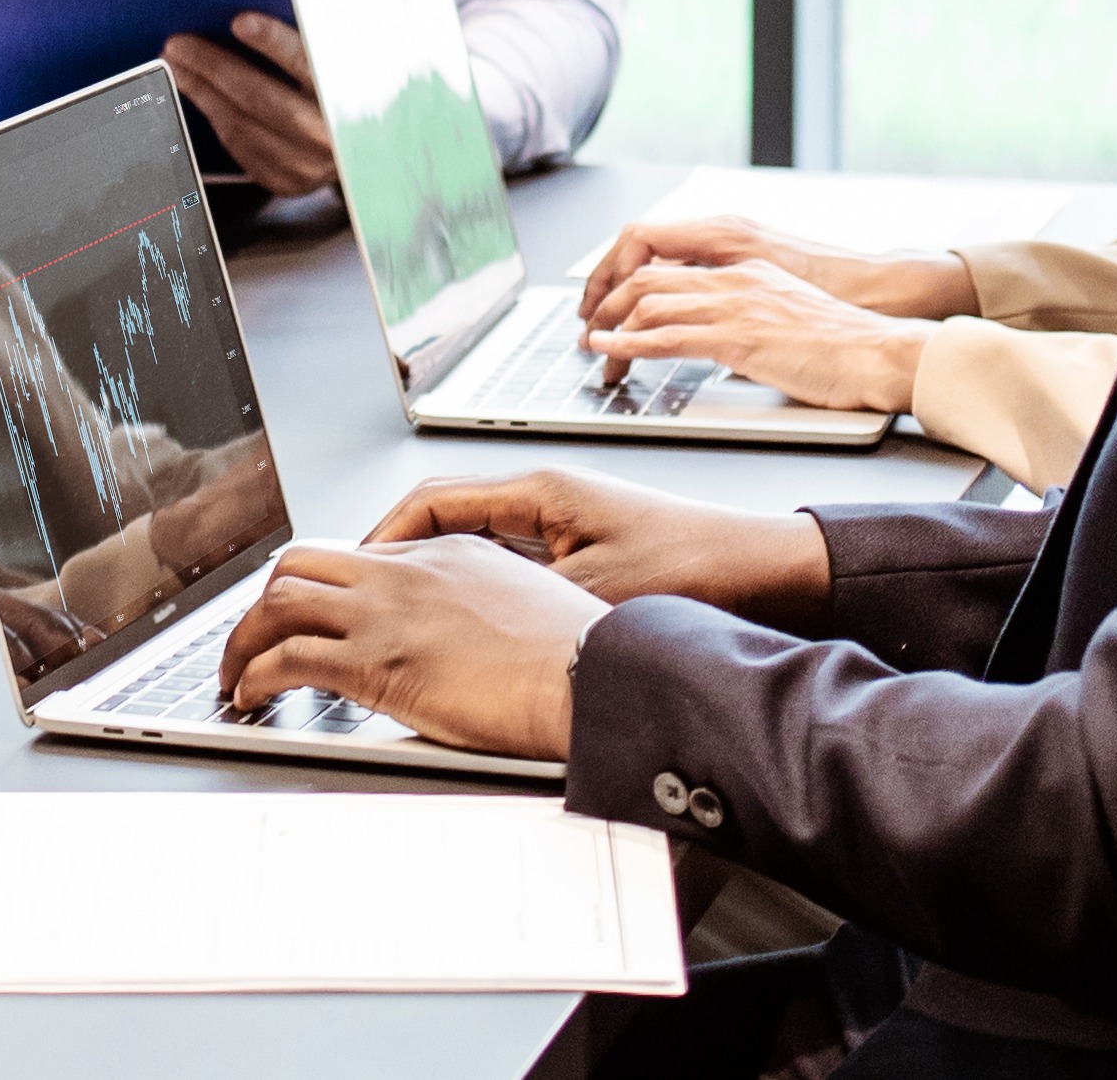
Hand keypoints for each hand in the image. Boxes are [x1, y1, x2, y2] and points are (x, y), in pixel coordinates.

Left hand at [166, 14, 333, 195]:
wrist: (370, 150)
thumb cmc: (346, 91)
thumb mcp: (343, 62)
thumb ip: (313, 40)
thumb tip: (253, 15)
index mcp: (348, 94)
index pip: (307, 63)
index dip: (272, 42)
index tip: (240, 21)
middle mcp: (329, 134)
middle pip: (260, 96)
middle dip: (213, 66)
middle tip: (179, 44)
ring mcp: (307, 164)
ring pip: (241, 125)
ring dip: (202, 92)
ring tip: (178, 65)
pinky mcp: (288, 181)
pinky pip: (240, 147)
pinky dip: (216, 117)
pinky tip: (200, 94)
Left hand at [216, 537, 606, 757]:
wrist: (589, 676)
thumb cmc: (577, 657)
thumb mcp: (528, 608)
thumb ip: (484, 611)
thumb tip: (473, 642)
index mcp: (447, 553)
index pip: (360, 554)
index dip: (321, 586)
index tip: (306, 615)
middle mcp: (406, 572)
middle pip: (302, 562)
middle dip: (263, 601)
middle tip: (251, 638)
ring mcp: (386, 614)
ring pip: (281, 601)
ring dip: (244, 640)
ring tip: (235, 673)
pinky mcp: (375, 662)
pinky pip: (288, 658)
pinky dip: (256, 676)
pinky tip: (253, 696)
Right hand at [354, 467, 833, 622]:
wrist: (764, 571)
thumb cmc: (695, 568)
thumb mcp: (593, 593)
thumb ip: (517, 601)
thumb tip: (453, 622)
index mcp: (539, 491)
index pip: (432, 501)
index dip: (383, 536)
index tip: (352, 570)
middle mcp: (544, 497)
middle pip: (444, 516)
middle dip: (397, 554)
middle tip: (362, 596)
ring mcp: (561, 522)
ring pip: (473, 541)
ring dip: (435, 572)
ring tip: (401, 613)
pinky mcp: (580, 549)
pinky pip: (505, 562)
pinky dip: (475, 587)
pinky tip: (466, 624)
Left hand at [580, 260, 925, 413]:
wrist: (880, 354)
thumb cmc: (843, 346)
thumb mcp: (786, 317)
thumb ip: (748, 319)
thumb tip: (719, 342)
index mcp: (747, 270)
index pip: (670, 265)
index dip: (629, 284)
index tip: (609, 308)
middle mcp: (736, 279)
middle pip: (647, 278)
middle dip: (607, 304)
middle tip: (589, 330)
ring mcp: (737, 305)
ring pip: (650, 304)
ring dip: (611, 329)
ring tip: (591, 349)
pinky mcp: (739, 338)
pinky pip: (669, 337)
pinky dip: (630, 346)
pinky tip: (611, 354)